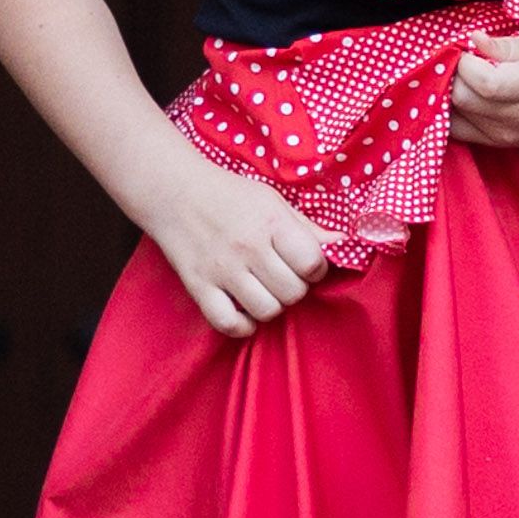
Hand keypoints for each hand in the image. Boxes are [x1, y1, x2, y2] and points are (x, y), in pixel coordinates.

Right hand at [136, 159, 338, 338]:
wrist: (175, 192)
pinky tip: (245, 310)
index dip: (315, 268)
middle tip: (283, 275)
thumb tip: (343, 245)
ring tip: (264, 289)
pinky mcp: (199, 287)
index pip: (311, 263)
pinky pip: (228, 324)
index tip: (304, 262)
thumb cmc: (231, 195)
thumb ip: (307, 227)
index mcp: (271, 223)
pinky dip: (242, 325)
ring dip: (271, 305)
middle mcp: (248, 248)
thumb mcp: (273, 201)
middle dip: (295, 287)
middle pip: (293, 292)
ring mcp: (222, 270)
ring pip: (266, 311)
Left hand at [450, 33, 518, 148]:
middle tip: (464, 58)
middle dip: (454, 74)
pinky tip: (463, 93)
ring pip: (455, 114)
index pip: (484, 83)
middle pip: (463, 98)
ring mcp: (507, 137)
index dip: (466, 62)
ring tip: (466, 75)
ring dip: (451, 91)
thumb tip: (471, 39)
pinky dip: (451, 110)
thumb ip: (503, 45)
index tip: (468, 48)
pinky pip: (457, 129)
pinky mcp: (498, 145)